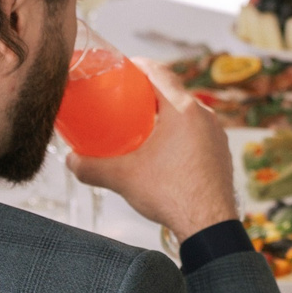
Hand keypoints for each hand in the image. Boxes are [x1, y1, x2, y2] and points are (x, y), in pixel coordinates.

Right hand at [68, 60, 236, 239]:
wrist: (208, 226)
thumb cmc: (170, 195)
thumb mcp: (123, 178)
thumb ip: (91, 167)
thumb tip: (70, 161)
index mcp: (184, 110)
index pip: (160, 72)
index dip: (139, 66)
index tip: (122, 68)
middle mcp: (205, 116)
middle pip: (174, 92)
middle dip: (149, 92)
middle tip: (124, 99)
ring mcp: (217, 135)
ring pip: (188, 113)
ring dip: (166, 113)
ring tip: (141, 123)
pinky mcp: (221, 153)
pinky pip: (198, 131)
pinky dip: (180, 131)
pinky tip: (164, 148)